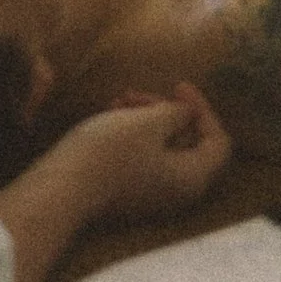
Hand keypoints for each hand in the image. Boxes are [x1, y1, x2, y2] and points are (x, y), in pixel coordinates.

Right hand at [58, 83, 231, 221]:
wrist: (62, 189)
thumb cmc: (111, 153)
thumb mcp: (149, 122)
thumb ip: (177, 114)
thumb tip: (186, 114)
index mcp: (193, 178)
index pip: (218, 142)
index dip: (203, 109)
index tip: (177, 86)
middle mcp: (178, 193)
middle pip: (188, 144)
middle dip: (166, 111)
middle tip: (139, 93)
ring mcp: (152, 196)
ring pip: (161, 148)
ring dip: (145, 118)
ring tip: (120, 99)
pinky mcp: (129, 193)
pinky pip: (142, 159)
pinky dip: (132, 134)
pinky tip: (110, 115)